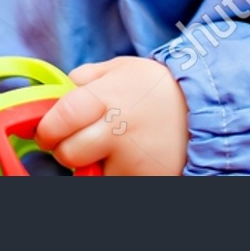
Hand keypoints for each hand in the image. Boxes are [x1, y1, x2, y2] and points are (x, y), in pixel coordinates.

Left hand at [35, 56, 188, 175]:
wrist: (203, 110)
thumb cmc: (155, 87)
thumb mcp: (120, 69)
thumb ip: (85, 78)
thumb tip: (58, 94)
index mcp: (107, 96)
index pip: (62, 118)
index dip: (47, 128)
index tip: (46, 132)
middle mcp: (118, 129)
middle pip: (69, 153)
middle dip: (64, 150)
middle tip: (72, 143)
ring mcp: (132, 159)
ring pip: (88, 173)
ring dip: (90, 165)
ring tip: (108, 149)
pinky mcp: (144, 179)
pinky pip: (112, 181)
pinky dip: (112, 174)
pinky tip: (127, 159)